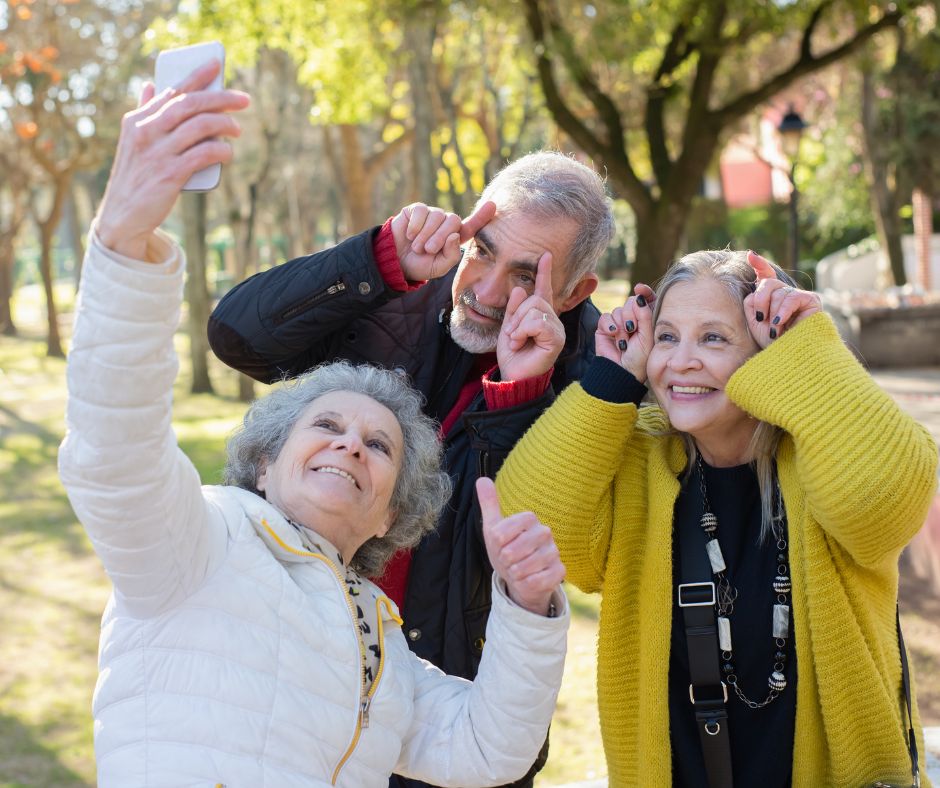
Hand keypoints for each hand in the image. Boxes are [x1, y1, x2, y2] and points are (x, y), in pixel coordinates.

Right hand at [95, 60, 249, 259]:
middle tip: (243, 99)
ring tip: (238, 129)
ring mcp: (158, 153)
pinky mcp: (170, 174)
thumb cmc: (135, 177)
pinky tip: (228, 152)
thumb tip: (149, 85)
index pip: (172, 91)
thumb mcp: (133, 141)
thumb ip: (144, 113)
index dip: (196, 76)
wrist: (123, 215)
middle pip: (190, 104)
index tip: (216, 64)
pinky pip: (203, 154)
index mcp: (137, 120)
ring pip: (200, 126)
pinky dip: (220, 150)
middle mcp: (146, 131)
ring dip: (225, 124)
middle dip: (220, 98)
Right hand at [391, 200, 495, 281]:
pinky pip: (422, 211)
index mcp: (455, 238)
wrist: (396, 261)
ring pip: (437, 216)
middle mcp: (446, 224)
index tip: (492, 205)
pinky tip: (410, 235)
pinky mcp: (417, 210)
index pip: (471, 226)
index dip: (481, 216)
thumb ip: (451, 255)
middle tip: (428, 250)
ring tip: (417, 247)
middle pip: (453, 221)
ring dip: (425, 235)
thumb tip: (455, 235)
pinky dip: (415, 226)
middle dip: (440, 237)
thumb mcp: (438, 267)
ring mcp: (432, 215)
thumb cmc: (420, 265)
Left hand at [476, 477, 564, 616]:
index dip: (496, 544)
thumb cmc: (507, 550)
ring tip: (517, 570)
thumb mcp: (493, 528)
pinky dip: (526, 584)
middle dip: (504, 561)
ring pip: (524, 567)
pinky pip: (537, 581)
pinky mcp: (560, 571)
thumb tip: (482, 479)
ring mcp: (554, 552)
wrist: (520, 578)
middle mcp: (545, 532)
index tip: (500, 546)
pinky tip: (527, 580)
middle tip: (508, 561)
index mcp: (529, 519)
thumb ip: (489, 504)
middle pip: (511, 551)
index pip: (501, 532)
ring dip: (515, 573)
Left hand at [496, 252, 564, 380]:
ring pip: (535, 309)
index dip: (544, 273)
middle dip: (517, 315)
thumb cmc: (513, 354)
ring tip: (517, 340)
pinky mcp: (556, 338)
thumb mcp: (508, 326)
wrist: (513, 375)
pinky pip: (537, 322)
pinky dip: (523, 331)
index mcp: (540, 315)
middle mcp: (552, 320)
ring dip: (518, 325)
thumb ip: (513, 308)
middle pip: (534, 299)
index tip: (545, 255)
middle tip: (512, 334)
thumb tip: (519, 288)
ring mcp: (556, 329)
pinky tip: (521, 343)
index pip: (543, 290)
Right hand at [595, 283, 655, 382]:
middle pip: (631, 302)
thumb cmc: (639, 358)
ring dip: (621, 325)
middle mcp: (633, 320)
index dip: (644, 292)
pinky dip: (609, 325)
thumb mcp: (647, 336)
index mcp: (647, 320)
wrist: (621, 371)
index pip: (647, 300)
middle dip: (631, 314)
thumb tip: (639, 296)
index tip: (640, 288)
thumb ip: (645, 315)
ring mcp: (618, 323)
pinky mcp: (604, 328)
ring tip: (624, 340)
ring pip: (618, 310)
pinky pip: (606, 317)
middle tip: (632, 329)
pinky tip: (613, 335)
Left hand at [743, 251, 821, 347]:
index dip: (760, 265)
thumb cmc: (771, 342)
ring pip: (778, 292)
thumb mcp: (755, 320)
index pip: (766, 276)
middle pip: (768, 282)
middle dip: (760, 300)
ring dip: (773, 313)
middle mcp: (786, 294)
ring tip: (776, 329)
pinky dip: (783, 311)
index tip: (750, 255)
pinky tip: (780, 322)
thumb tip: (758, 280)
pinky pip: (792, 297)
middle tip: (761, 318)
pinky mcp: (812, 300)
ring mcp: (799, 296)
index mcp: (772, 298)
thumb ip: (752, 300)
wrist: (787, 356)